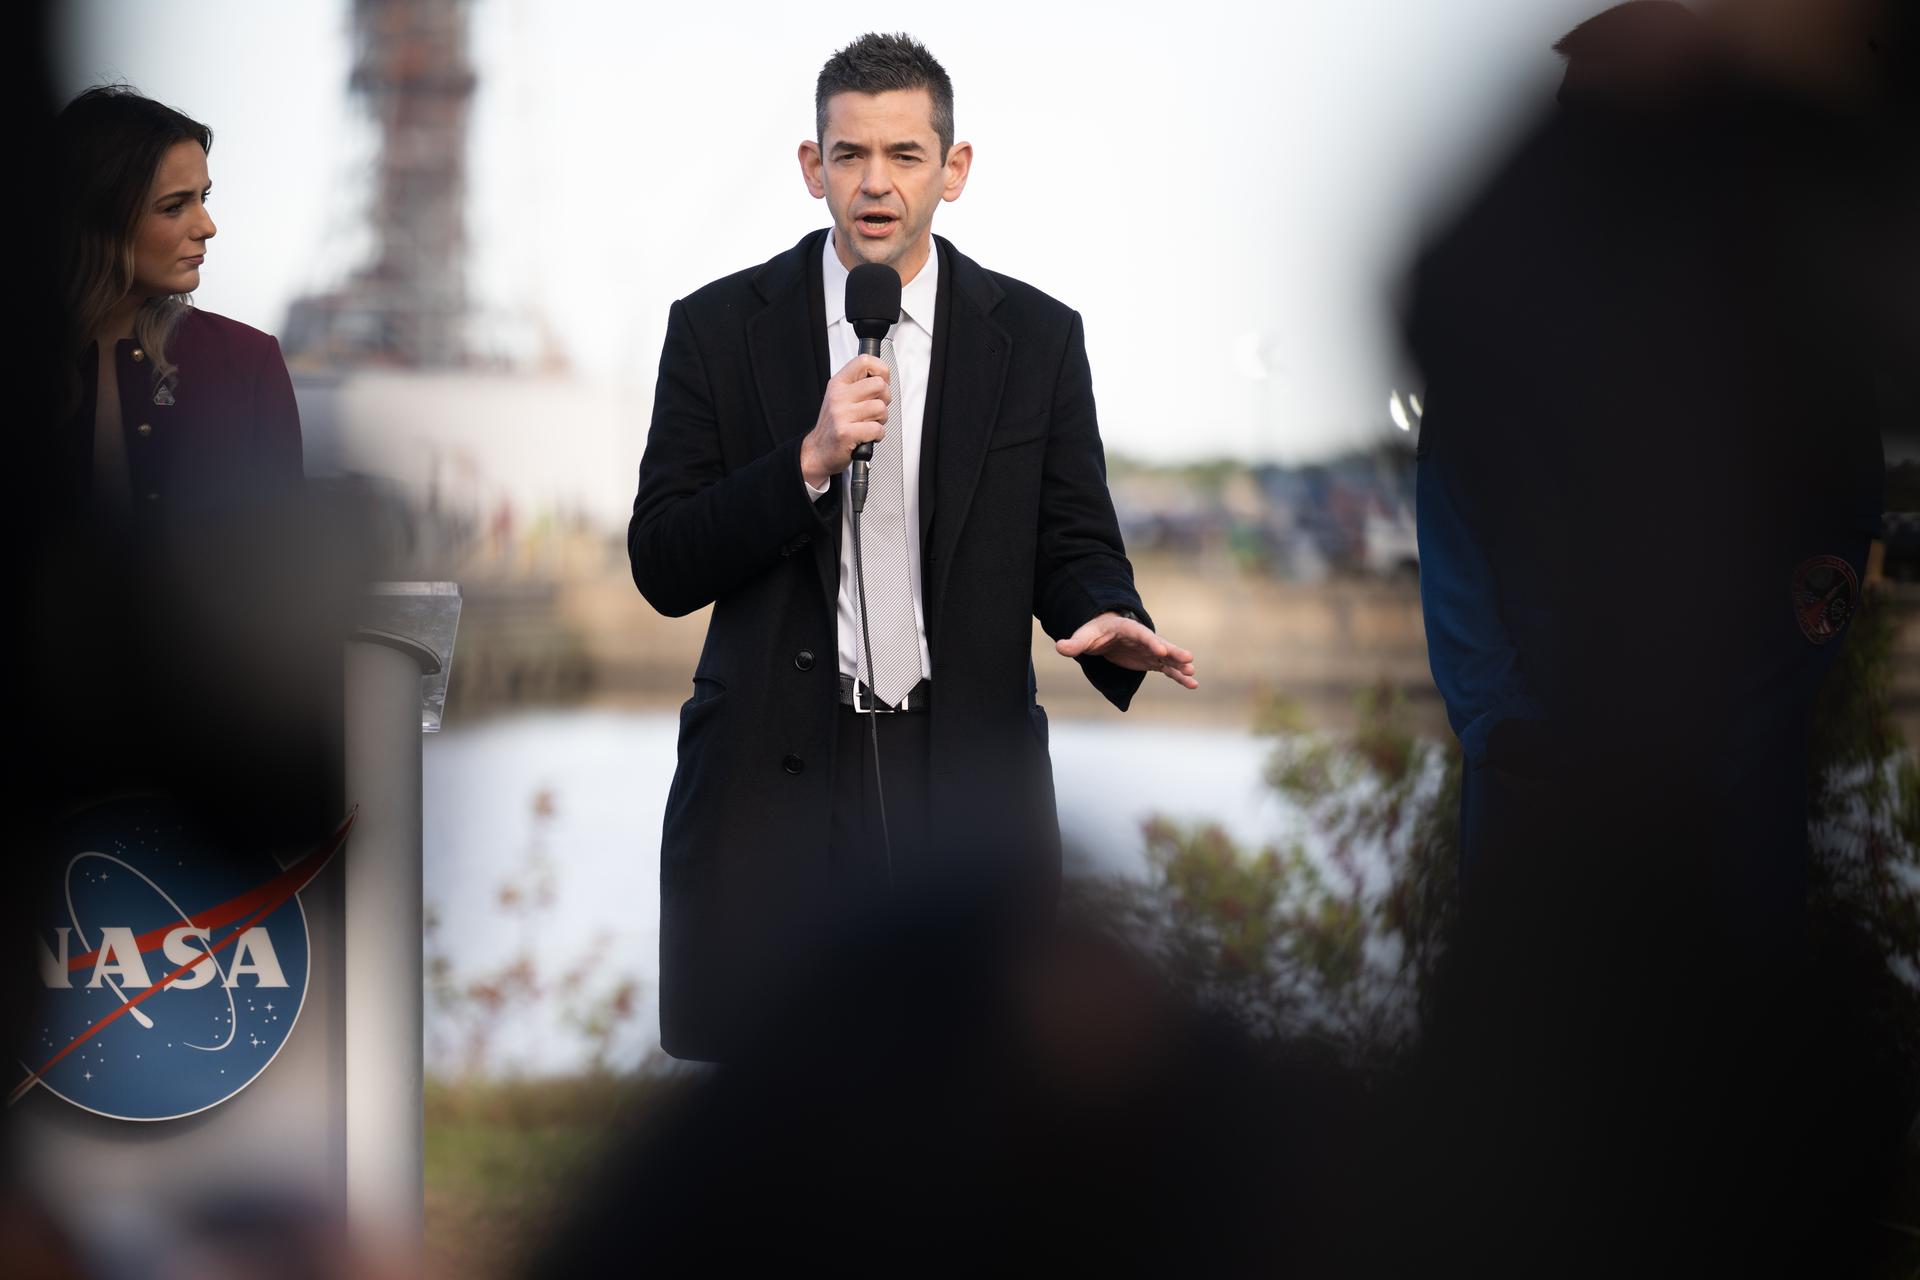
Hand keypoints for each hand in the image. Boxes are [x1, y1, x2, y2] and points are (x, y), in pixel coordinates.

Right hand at [800, 354, 889, 487]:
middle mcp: (838, 396)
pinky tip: (868, 436)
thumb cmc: (834, 426)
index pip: (864, 361)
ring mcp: (841, 414)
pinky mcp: (846, 433)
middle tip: (875, 408)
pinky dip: (878, 435)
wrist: (818, 451)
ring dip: (882, 419)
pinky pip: (877, 429)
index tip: (882, 381)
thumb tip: (884, 379)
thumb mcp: (841, 398)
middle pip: (879, 384)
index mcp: (838, 384)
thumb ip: (859, 386)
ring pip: (880, 407)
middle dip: (885, 398)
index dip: (881, 370)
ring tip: (870, 423)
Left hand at [1055, 613, 1197, 688]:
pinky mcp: (1151, 661)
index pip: (1142, 635)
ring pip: (1167, 659)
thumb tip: (1060, 646)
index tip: (1160, 650)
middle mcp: (1144, 639)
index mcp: (1129, 628)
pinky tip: (1191, 684)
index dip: (1150, 642)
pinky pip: (1167, 669)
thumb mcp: (1085, 635)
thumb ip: (1075, 642)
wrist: (1104, 633)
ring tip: (1193, 677)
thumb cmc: (1095, 631)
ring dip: (1180, 667)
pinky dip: (1178, 676)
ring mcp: (1149, 651)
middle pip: (1160, 645)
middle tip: (1189, 659)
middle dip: (1173, 652)